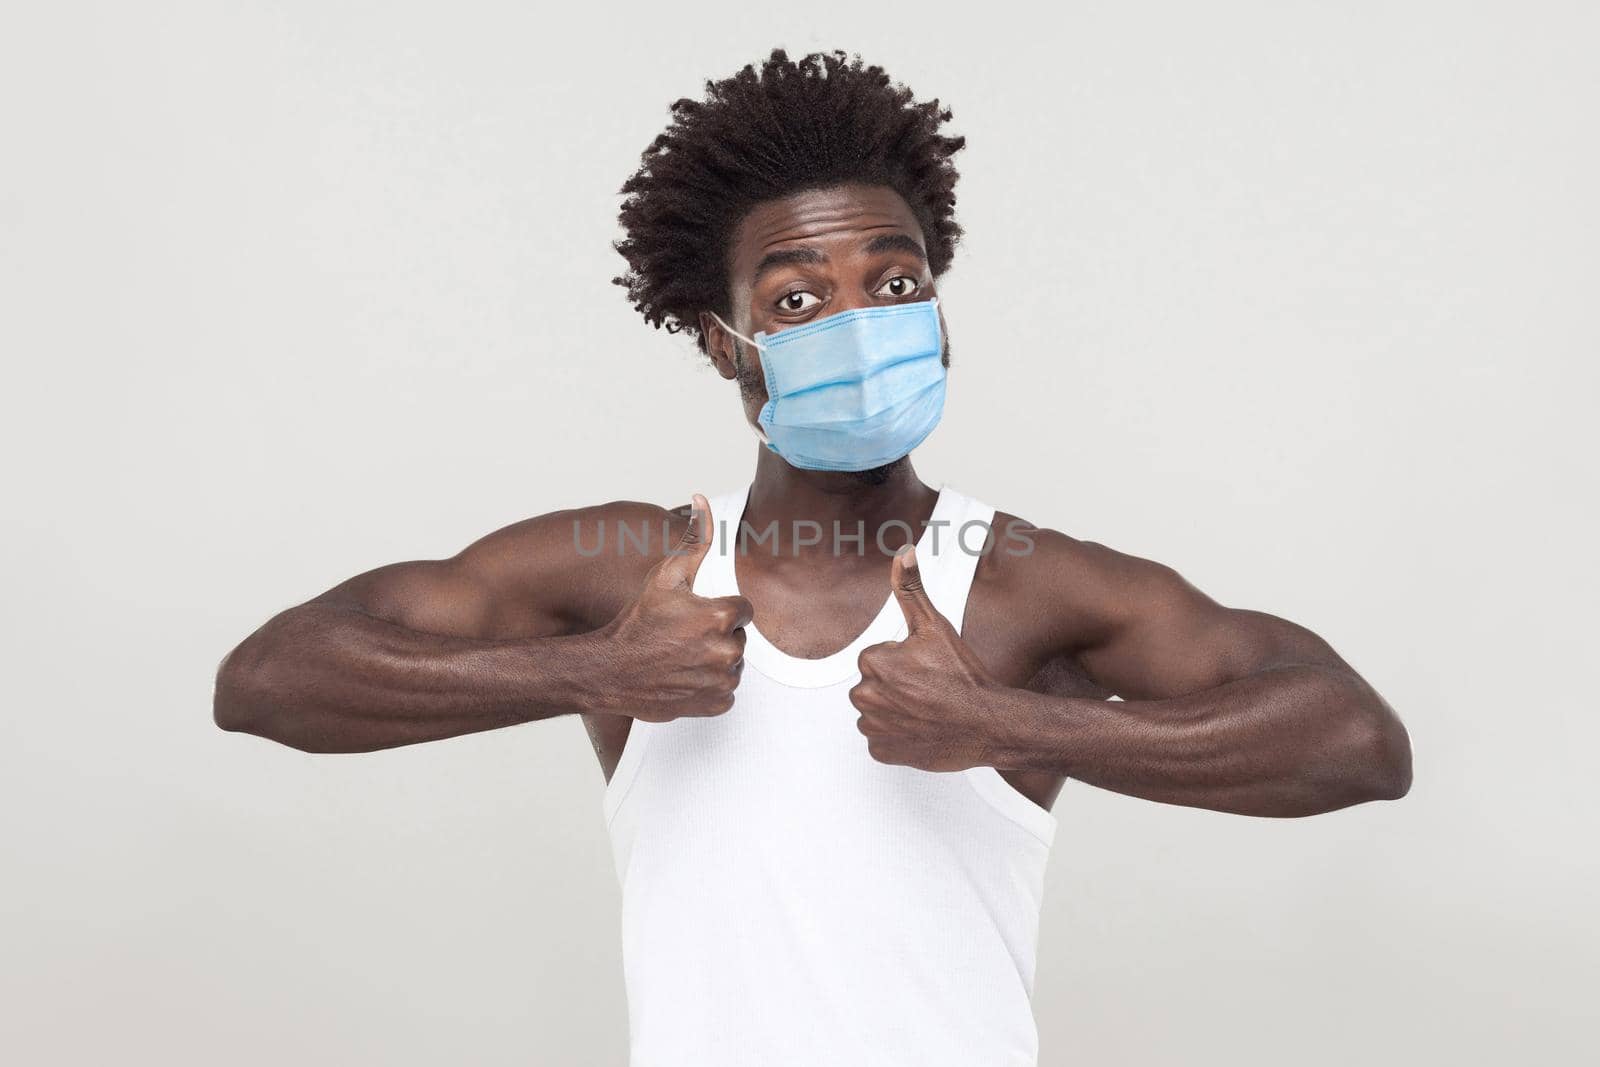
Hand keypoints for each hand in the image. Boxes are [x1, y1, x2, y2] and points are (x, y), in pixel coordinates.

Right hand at [592, 493, 752, 721]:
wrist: (610, 670)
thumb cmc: (637, 623)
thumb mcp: (665, 576)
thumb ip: (694, 539)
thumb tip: (703, 501)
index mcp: (721, 616)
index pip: (742, 609)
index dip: (718, 610)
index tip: (694, 616)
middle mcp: (728, 650)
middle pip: (738, 637)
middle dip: (716, 636)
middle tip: (682, 637)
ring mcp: (723, 680)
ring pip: (732, 664)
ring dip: (713, 661)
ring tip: (681, 656)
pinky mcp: (717, 704)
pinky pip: (726, 691)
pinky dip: (710, 686)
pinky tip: (685, 677)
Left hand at [850, 545, 1015, 770]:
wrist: (987, 723)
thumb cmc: (963, 675)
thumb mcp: (936, 625)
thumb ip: (911, 589)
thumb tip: (902, 554)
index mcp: (872, 662)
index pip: (878, 657)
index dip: (905, 662)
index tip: (927, 669)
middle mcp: (864, 696)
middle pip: (874, 685)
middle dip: (897, 686)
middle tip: (930, 689)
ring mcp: (872, 727)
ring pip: (877, 712)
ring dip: (896, 711)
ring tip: (928, 709)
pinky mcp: (881, 752)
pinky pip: (882, 740)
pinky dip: (898, 736)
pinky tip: (922, 729)